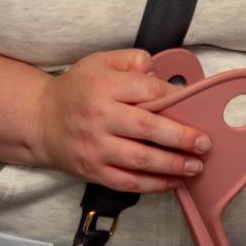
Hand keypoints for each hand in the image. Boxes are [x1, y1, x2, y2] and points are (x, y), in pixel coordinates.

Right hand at [32, 50, 209, 193]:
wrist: (40, 121)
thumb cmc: (76, 90)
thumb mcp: (99, 62)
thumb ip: (131, 61)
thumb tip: (158, 71)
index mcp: (103, 87)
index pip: (148, 91)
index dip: (174, 99)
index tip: (193, 106)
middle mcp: (99, 117)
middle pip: (148, 129)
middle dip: (181, 138)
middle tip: (204, 144)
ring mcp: (95, 147)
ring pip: (140, 160)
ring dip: (172, 165)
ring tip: (195, 167)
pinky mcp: (92, 170)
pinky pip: (127, 182)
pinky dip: (152, 185)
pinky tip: (171, 182)